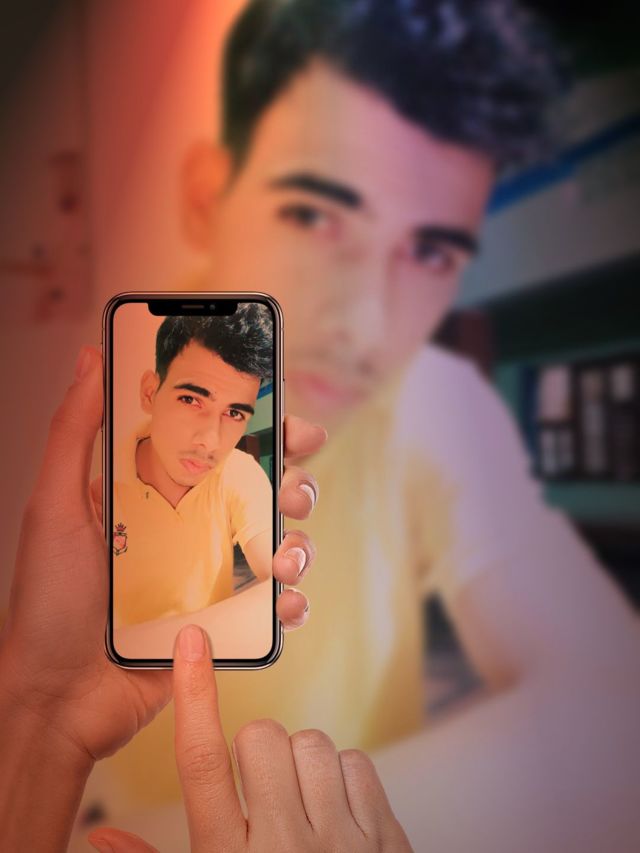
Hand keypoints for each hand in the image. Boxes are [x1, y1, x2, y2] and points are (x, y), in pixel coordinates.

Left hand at [0, 345, 325, 765]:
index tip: (290, 422)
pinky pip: (275, 609)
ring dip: (301, 544)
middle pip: (268, 493)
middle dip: (297, 484)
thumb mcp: (55, 505)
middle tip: (293, 490)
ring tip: (284, 557)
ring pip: (283, 546)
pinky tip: (285, 605)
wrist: (56, 697)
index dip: (266, 431)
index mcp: (163, 494)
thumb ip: (74, 430)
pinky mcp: (225, 625)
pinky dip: (293, 604)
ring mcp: (213, 578)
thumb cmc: (49, 599)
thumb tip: (90, 356)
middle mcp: (195, 530)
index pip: (224, 450)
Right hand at [88, 625, 412, 852]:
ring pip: (315, 744)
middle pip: (262, 739)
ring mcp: (343, 843)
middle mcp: (286, 846)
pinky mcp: (386, 842)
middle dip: (256, 752)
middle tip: (259, 790)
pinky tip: (336, 812)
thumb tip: (98, 835)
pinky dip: (345, 778)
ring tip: (299, 803)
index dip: (194, 697)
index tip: (191, 645)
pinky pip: (360, 765)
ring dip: (302, 762)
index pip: (202, 763)